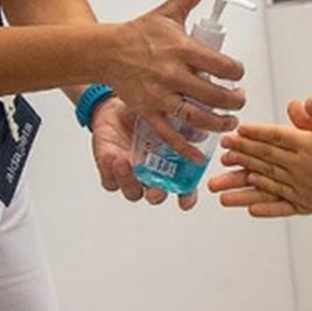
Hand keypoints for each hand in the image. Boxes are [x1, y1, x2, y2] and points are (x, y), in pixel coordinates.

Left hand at [89, 96, 203, 209]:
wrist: (116, 109)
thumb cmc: (146, 113)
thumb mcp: (166, 118)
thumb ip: (182, 128)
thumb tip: (202, 133)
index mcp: (170, 166)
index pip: (183, 189)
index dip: (186, 198)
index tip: (185, 201)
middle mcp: (152, 175)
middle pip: (156, 195)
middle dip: (156, 194)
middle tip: (155, 189)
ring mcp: (131, 175)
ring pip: (132, 192)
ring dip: (128, 181)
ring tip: (124, 161)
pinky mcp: (110, 172)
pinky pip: (110, 181)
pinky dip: (110, 171)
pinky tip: (111, 156)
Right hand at [106, 0, 246, 162]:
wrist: (105, 51)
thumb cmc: (140, 32)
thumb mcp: (170, 10)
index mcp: (182, 49)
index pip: (221, 64)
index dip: (236, 72)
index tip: (238, 74)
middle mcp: (172, 74)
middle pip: (212, 93)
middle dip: (233, 100)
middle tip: (240, 100)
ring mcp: (159, 95)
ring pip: (195, 116)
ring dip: (217, 123)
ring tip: (229, 122)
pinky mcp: (148, 111)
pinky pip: (169, 133)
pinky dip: (186, 147)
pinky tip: (201, 153)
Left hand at [213, 96, 311, 214]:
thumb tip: (308, 100)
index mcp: (309, 147)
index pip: (276, 137)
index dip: (255, 133)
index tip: (238, 130)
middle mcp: (301, 167)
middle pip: (265, 157)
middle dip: (242, 150)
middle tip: (223, 146)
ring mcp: (300, 186)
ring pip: (266, 178)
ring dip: (244, 174)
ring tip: (226, 171)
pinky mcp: (304, 200)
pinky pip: (279, 198)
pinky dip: (263, 198)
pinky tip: (251, 200)